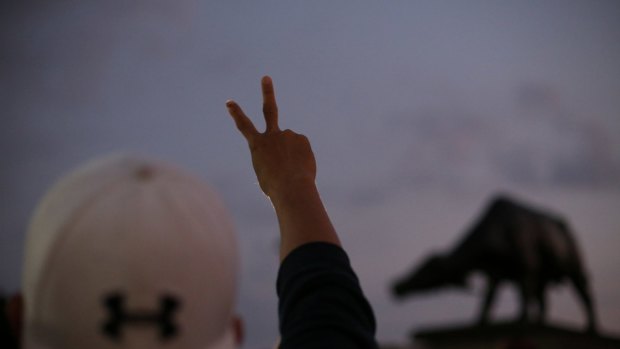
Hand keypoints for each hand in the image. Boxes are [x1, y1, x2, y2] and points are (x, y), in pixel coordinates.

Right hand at [226, 76, 316, 198]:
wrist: (291, 188)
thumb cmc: (275, 188)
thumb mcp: (266, 175)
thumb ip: (272, 160)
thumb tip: (284, 156)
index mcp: (257, 145)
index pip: (244, 126)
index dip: (236, 113)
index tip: (229, 101)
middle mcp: (272, 135)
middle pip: (269, 109)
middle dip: (267, 92)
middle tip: (266, 78)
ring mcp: (287, 135)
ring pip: (290, 145)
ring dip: (292, 156)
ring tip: (292, 170)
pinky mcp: (301, 138)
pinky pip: (301, 148)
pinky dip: (301, 158)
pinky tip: (300, 167)